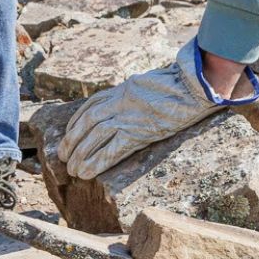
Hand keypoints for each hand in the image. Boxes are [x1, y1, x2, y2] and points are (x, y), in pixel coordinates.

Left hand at [61, 39, 258, 179]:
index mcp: (123, 89)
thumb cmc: (180, 86)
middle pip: (88, 121)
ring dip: (80, 154)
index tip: (69, 133)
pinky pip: (112, 149)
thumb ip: (135, 95)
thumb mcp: (150, 85)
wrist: (195, 87)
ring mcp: (128, 115)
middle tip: (63, 156)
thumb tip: (128, 107)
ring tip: (72, 169)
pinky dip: (96, 162)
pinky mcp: (139, 131)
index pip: (91, 104)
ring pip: (94, 135)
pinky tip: (87, 173)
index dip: (76, 121)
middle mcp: (120, 101)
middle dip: (72, 140)